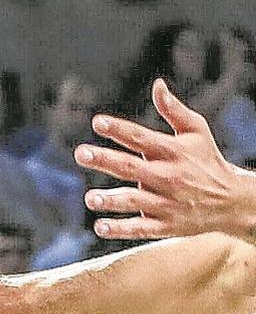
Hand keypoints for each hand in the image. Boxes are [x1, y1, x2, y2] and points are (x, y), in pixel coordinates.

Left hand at [76, 78, 255, 241]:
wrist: (233, 202)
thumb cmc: (207, 160)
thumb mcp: (197, 132)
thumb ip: (174, 110)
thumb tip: (157, 84)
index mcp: (173, 152)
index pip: (142, 138)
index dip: (120, 129)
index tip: (98, 122)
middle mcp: (168, 177)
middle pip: (132, 168)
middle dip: (106, 160)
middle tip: (81, 153)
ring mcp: (167, 203)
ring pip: (135, 202)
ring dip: (111, 200)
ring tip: (90, 198)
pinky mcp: (166, 225)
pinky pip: (141, 229)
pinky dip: (121, 229)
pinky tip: (99, 227)